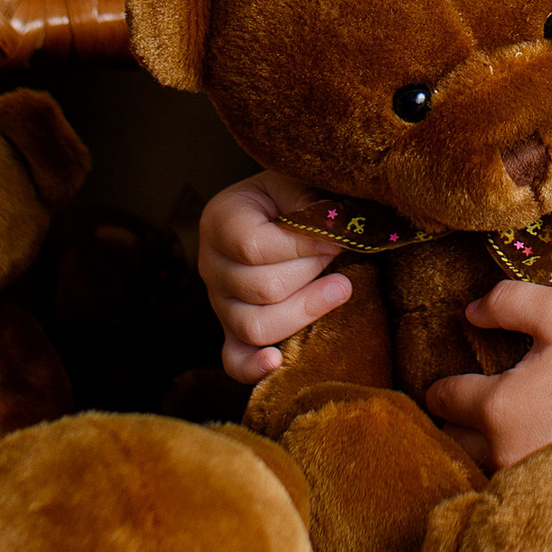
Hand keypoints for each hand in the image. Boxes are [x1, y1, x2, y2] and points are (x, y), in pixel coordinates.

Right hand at [196, 169, 353, 382]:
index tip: (334, 236)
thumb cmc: (295, 196)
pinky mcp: (232, 332)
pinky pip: (234, 361)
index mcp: (220, 221)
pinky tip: (278, 361)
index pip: (253, 248)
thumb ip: (313, 206)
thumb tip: (338, 234)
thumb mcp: (299, 184)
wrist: (283, 211)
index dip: (302, 246)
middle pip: (261, 289)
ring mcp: (220, 303)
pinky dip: (254, 367)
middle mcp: (211, 264)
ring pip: (254, 327)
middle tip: (337, 253)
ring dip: (306, 309)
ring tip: (340, 287)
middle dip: (310, 272)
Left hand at [426, 283, 551, 469]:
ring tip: (498, 434)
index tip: (441, 388)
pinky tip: (532, 457)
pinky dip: (515, 472)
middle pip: (454, 443)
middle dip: (455, 425)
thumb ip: (507, 303)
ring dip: (484, 451)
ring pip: (485, 468)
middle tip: (466, 411)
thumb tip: (471, 312)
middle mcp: (504, 450)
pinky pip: (517, 487)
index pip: (445, 399)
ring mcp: (529, 479)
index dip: (440, 388)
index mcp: (496, 406)